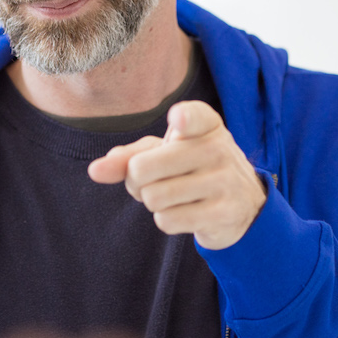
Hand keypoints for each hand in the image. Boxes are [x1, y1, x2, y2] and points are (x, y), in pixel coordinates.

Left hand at [87, 100, 265, 249]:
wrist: (242, 203)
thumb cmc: (191, 169)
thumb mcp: (164, 153)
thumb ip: (128, 157)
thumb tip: (95, 171)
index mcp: (205, 125)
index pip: (193, 116)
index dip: (182, 119)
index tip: (177, 120)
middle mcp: (218, 149)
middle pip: (143, 169)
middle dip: (135, 181)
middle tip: (152, 181)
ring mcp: (224, 182)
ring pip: (153, 197)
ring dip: (151, 202)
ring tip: (170, 196)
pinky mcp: (223, 213)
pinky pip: (167, 220)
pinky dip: (166, 220)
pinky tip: (185, 212)